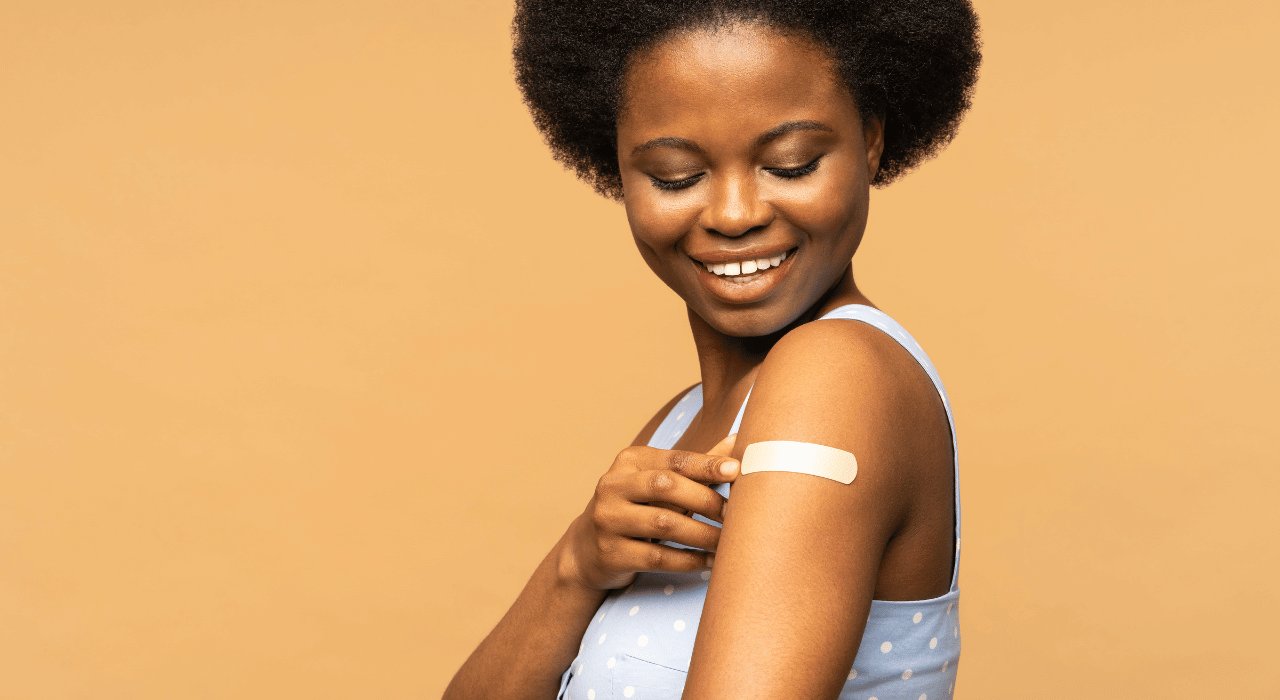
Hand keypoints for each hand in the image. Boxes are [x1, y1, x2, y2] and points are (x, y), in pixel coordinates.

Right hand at [559, 434, 738, 590]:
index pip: (674, 459)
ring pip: (663, 524)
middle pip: (666, 486)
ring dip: (702, 534)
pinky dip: (688, 560)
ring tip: (728, 543)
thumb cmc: (637, 509)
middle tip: (736, 516)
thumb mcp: (658, 483)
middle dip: (706, 500)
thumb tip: (737, 440)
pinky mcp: (610, 553)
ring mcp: (607, 519)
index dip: (706, 464)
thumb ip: (696, 466)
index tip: (737, 470)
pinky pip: (656, 557)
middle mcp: (613, 486)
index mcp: (629, 462)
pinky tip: (709, 562)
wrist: (586, 549)